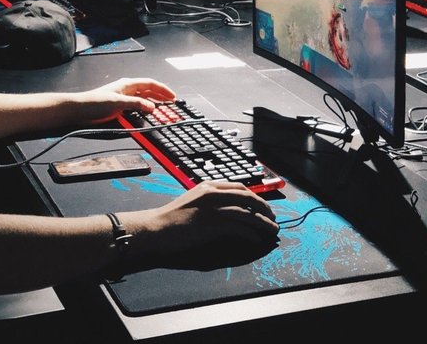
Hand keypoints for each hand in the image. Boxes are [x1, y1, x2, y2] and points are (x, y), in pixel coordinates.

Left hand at [74, 78, 176, 122]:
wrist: (77, 111)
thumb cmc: (93, 102)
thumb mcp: (118, 102)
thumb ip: (136, 104)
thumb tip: (152, 107)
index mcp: (128, 84)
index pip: (151, 84)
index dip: (163, 90)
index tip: (173, 96)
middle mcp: (127, 90)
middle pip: (149, 91)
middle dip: (161, 96)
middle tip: (172, 103)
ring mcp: (123, 98)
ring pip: (144, 99)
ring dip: (154, 102)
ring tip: (163, 108)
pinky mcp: (119, 107)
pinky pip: (137, 106)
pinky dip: (145, 109)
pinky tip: (148, 113)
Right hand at [131, 181, 279, 254]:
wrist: (154, 229)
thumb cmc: (171, 218)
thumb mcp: (193, 200)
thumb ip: (210, 200)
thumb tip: (229, 208)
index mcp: (209, 186)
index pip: (240, 187)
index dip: (255, 197)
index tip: (263, 206)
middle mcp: (213, 193)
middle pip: (247, 197)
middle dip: (263, 208)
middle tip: (273, 218)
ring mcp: (213, 208)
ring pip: (246, 213)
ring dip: (262, 223)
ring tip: (271, 230)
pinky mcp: (211, 224)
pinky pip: (238, 228)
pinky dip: (249, 233)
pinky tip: (255, 239)